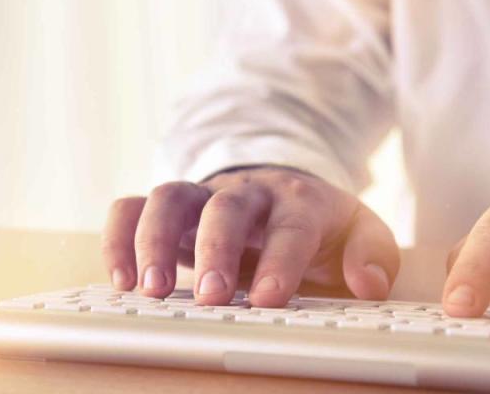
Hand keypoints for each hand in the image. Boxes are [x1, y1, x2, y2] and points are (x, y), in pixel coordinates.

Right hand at [101, 166, 399, 305]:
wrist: (278, 188)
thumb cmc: (315, 222)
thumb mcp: (358, 232)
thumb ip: (371, 255)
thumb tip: (368, 284)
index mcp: (297, 200)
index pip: (289, 226)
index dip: (279, 261)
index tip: (267, 300)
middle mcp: (244, 192)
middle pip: (224, 208)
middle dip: (213, 250)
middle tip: (209, 297)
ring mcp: (200, 195)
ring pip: (168, 198)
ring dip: (153, 241)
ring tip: (149, 290)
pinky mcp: (167, 207)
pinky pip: (130, 207)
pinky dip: (118, 238)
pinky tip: (120, 279)